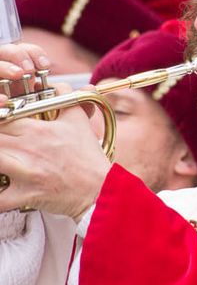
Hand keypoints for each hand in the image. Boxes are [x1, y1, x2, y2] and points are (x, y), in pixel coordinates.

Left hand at [0, 42, 109, 219]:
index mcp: (39, 130)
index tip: (5, 122)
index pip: (3, 118)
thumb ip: (64, 96)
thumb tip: (55, 85)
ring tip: (6, 160)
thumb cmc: (87, 155)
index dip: (1, 118)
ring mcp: (25, 174)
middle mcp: (29, 150)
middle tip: (8, 143)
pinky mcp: (25, 195)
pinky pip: (0, 200)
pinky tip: (3, 186)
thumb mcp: (78, 119)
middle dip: (0, 140)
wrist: (99, 186)